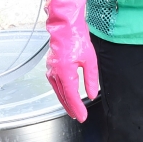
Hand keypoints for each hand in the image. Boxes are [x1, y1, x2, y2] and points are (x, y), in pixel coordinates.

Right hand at [40, 0, 99, 121]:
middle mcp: (55, 72)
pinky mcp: (50, 65)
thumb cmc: (78, 38)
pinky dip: (60, 92)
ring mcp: (50, 69)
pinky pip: (55, 84)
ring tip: (72, 109)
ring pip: (57, 91)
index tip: (82, 117)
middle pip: (62, 96)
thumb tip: (92, 94)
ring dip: (65, 101)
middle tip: (78, 117)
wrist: (65, 24)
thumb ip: (91, 79)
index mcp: (65, 71)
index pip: (71, 96)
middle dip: (70, 108)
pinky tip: (65, 95)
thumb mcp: (90, 60)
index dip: (77, 108)